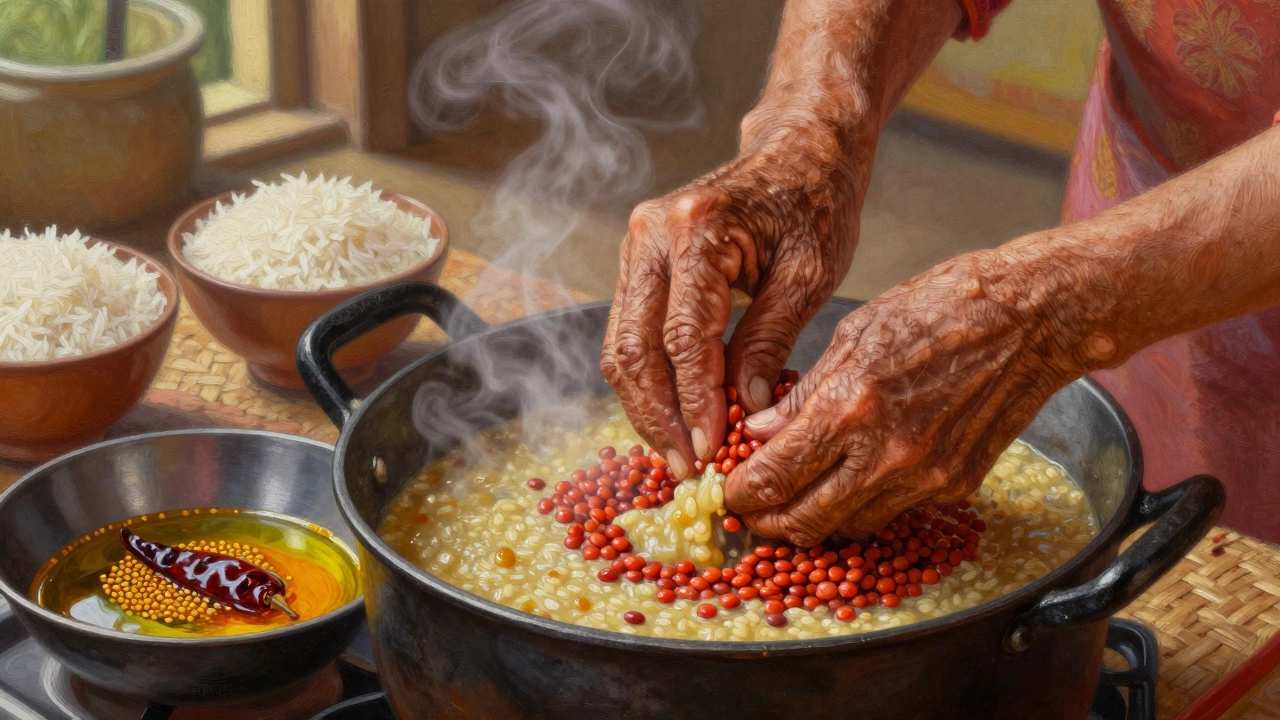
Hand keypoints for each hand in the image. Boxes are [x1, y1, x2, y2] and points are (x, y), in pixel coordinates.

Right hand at [601, 125, 862, 478]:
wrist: (799, 150)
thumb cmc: (815, 204)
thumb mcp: (810, 276)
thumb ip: (770, 340)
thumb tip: (746, 409)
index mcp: (697, 229)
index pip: (683, 337)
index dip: (693, 402)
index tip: (710, 450)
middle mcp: (650, 234)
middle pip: (634, 348)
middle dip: (658, 416)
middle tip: (686, 467)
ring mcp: (636, 246)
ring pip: (620, 346)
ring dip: (646, 405)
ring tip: (679, 452)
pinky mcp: (637, 261)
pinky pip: (630, 333)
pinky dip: (648, 380)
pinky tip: (674, 415)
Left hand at [724, 247, 1099, 544]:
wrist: (1032, 319)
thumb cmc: (943, 307)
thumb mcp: (855, 334)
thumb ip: (803, 396)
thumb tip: (759, 436)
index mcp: (851, 408)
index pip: (774, 479)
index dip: (740, 494)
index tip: (728, 490)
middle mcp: (886, 456)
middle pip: (804, 523)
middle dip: (768, 522)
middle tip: (751, 508)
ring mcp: (925, 478)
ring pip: (848, 526)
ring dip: (814, 518)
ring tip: (796, 493)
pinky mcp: (956, 486)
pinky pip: (892, 512)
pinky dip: (861, 504)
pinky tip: (850, 477)